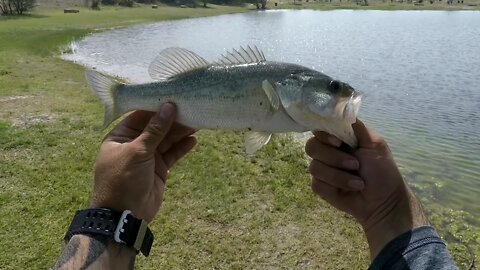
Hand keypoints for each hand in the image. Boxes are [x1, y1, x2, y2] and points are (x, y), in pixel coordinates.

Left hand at [91, 103, 196, 221]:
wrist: (125, 215)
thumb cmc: (123, 179)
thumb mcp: (137, 151)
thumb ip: (155, 129)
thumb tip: (168, 106)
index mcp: (120, 137)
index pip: (139, 116)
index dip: (156, 107)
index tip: (173, 96)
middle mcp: (134, 144)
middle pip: (155, 127)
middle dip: (172, 119)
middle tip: (191, 107)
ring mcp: (147, 157)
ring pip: (166, 140)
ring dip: (180, 132)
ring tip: (197, 121)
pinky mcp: (159, 169)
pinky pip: (172, 154)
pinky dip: (182, 148)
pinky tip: (193, 140)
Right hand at [305, 119, 427, 258]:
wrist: (384, 200)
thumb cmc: (382, 171)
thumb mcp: (375, 144)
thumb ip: (357, 127)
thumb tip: (342, 111)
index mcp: (339, 140)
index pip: (319, 130)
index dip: (324, 135)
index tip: (338, 143)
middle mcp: (327, 153)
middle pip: (311, 147)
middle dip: (333, 157)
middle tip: (355, 164)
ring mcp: (322, 171)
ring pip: (315, 167)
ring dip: (339, 175)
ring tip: (358, 182)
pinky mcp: (320, 187)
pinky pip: (317, 183)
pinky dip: (335, 185)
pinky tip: (350, 189)